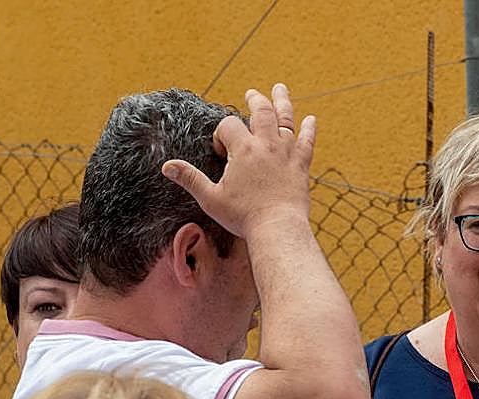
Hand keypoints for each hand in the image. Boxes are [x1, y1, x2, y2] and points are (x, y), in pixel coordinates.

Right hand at [162, 83, 315, 238]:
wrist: (277, 229)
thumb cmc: (243, 216)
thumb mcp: (210, 198)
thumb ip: (190, 178)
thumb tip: (166, 166)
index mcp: (242, 149)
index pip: (228, 125)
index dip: (221, 135)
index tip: (221, 153)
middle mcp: (266, 145)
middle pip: (260, 111)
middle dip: (254, 100)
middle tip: (251, 93)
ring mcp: (286, 153)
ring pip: (286, 120)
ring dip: (282, 102)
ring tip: (280, 88)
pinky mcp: (301, 165)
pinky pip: (307, 142)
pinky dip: (309, 129)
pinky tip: (312, 120)